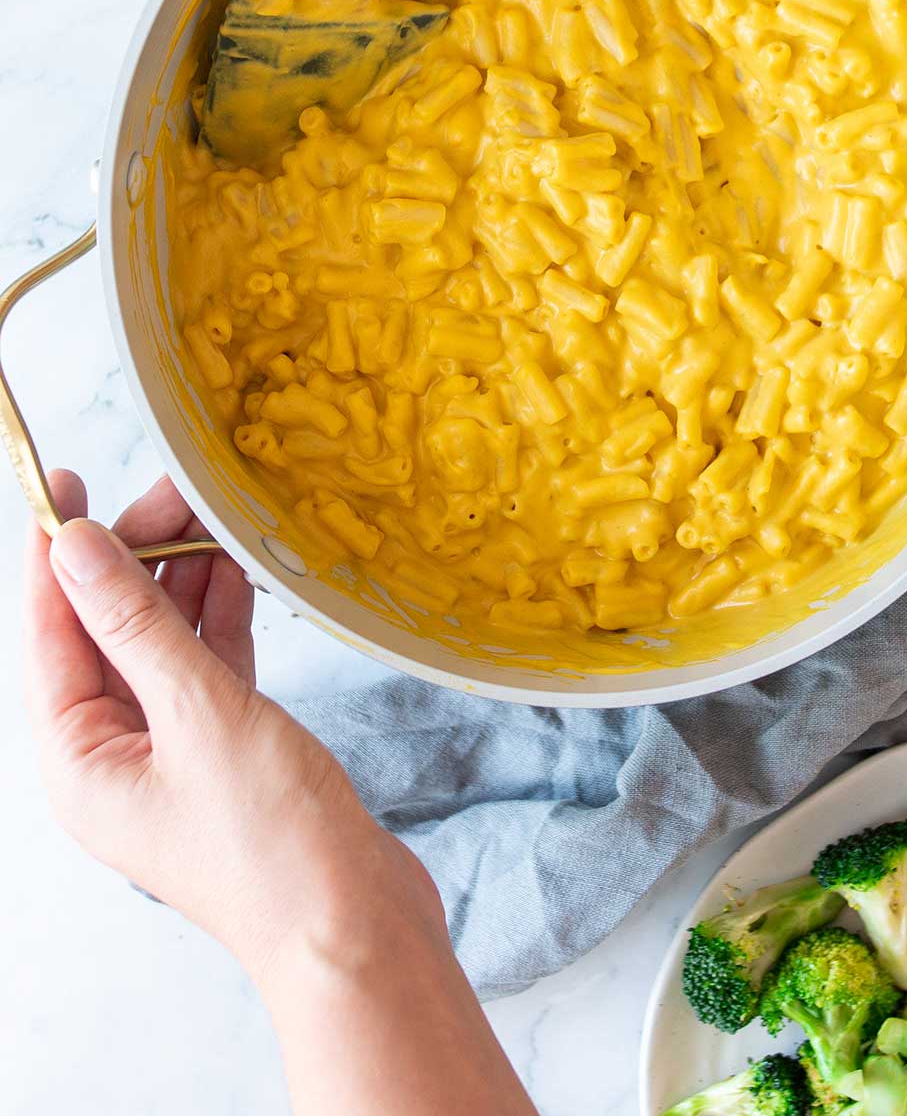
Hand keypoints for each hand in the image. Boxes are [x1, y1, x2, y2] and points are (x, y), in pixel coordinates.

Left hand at [25, 474, 535, 1114]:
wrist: (353, 929)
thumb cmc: (270, 842)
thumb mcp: (198, 712)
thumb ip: (135, 623)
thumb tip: (75, 548)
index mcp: (77, 762)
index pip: (49, 634)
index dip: (56, 554)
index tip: (66, 482)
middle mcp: (111, 758)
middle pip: (105, 631)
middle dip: (135, 557)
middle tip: (177, 491)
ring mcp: (170, 755)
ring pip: (160, 642)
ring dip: (181, 579)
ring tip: (209, 512)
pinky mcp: (224, 753)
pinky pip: (205, 667)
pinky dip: (218, 618)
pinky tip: (236, 568)